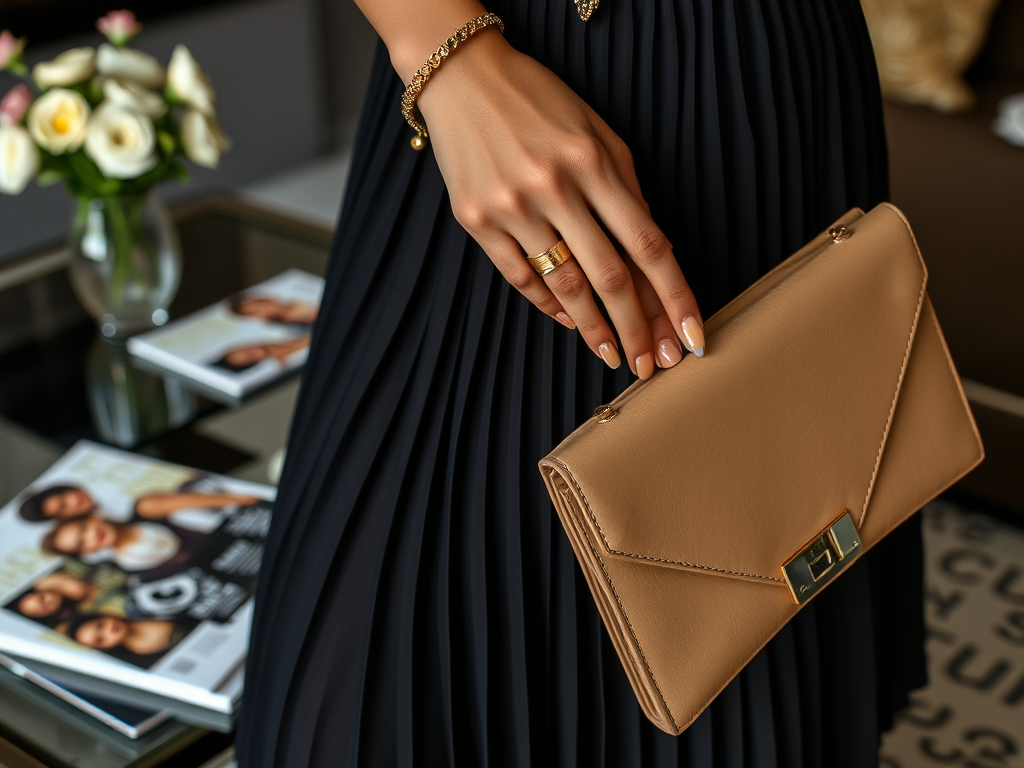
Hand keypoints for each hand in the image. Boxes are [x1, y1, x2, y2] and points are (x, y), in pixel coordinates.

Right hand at [417, 30, 704, 376]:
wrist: (462, 79)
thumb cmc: (539, 102)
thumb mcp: (596, 131)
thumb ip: (626, 188)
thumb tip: (651, 250)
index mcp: (592, 162)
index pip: (648, 243)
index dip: (674, 295)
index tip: (692, 334)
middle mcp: (553, 187)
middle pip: (610, 276)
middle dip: (638, 328)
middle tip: (654, 364)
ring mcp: (511, 207)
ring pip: (564, 286)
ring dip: (595, 328)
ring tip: (614, 355)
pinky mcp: (476, 220)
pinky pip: (519, 277)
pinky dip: (549, 305)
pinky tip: (571, 321)